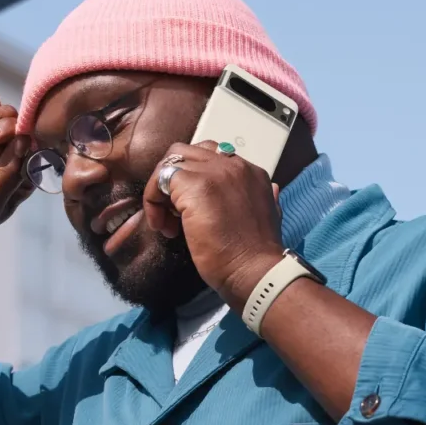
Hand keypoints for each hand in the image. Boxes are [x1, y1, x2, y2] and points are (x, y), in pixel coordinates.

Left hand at [143, 141, 283, 309]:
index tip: (192, 209)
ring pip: (171, 163)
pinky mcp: (195, 185)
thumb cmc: (258, 255)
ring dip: (161, 190)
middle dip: (174, 179)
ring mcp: (214, 172)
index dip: (195, 179)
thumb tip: (272, 190)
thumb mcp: (270, 218)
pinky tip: (163, 225)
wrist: (256, 270)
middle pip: (188, 154)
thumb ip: (266, 198)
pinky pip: (160, 179)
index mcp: (252, 173)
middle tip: (173, 211)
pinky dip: (153, 200)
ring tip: (166, 221)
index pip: (212, 158)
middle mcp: (235, 166)